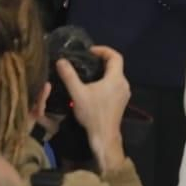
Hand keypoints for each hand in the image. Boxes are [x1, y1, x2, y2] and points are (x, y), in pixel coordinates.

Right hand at [59, 44, 131, 171]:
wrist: (104, 135)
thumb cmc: (92, 113)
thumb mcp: (78, 93)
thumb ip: (69, 76)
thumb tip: (61, 61)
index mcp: (116, 78)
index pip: (115, 56)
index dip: (104, 50)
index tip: (90, 51)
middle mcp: (124, 83)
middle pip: (116, 66)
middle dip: (102, 61)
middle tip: (87, 61)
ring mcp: (124, 93)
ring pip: (116, 76)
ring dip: (104, 72)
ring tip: (88, 72)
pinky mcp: (122, 101)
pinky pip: (115, 85)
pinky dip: (106, 81)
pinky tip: (94, 87)